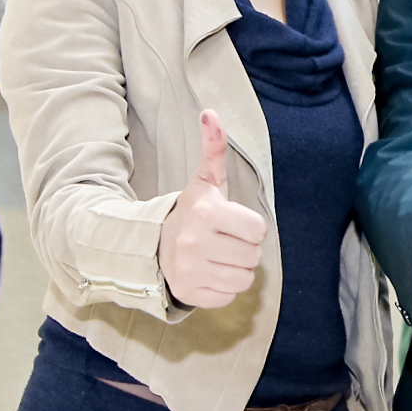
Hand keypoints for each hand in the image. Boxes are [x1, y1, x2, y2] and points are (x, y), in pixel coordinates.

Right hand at [157, 110, 267, 307]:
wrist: (152, 246)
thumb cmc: (191, 213)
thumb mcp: (204, 182)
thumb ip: (213, 149)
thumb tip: (210, 113)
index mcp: (206, 212)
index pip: (259, 230)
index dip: (250, 226)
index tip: (232, 222)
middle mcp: (196, 242)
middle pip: (254, 256)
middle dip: (245, 249)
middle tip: (225, 240)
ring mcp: (191, 270)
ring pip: (245, 279)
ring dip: (237, 269)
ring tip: (218, 256)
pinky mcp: (190, 293)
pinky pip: (229, 296)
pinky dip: (224, 288)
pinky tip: (209, 272)